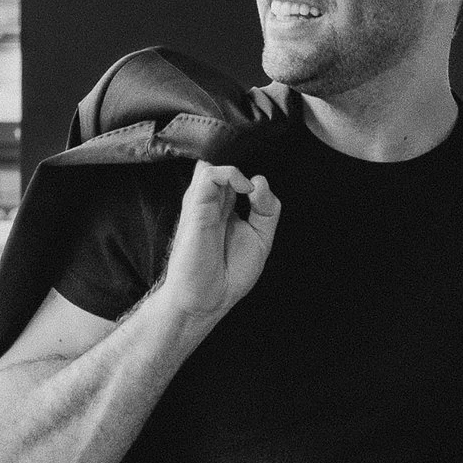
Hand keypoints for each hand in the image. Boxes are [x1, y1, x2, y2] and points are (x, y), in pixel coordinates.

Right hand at [159, 160, 278, 324]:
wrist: (207, 299)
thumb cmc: (228, 275)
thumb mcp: (260, 239)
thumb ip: (266, 210)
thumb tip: (260, 181)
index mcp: (223, 207)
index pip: (233, 174)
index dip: (248, 175)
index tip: (261, 193)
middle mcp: (211, 201)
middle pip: (222, 166)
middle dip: (243, 169)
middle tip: (254, 193)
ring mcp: (202, 202)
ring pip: (213, 163)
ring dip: (236, 170)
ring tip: (248, 191)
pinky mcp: (196, 207)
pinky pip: (209, 173)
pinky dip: (230, 174)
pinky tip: (244, 189)